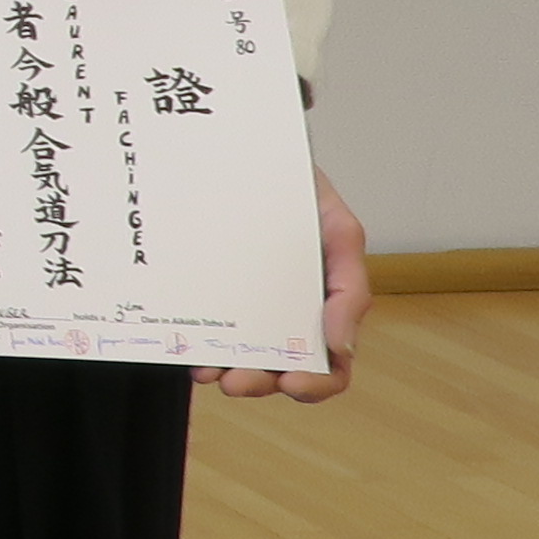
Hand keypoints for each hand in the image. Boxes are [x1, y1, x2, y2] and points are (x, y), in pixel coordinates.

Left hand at [203, 162, 365, 400]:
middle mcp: (286, 317)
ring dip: (226, 371)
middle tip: (235, 381)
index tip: (293, 382)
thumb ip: (350, 286)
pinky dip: (198, 347)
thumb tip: (341, 345)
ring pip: (239, 359)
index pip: (332, 365)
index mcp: (325, 308)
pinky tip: (188, 349)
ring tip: (207, 369)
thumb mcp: (339, 229)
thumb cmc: (300, 191)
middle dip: (260, 383)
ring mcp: (245, 308)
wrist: (250, 153)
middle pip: (280, 372)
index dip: (317, 384)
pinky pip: (204, 332)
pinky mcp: (209, 296)